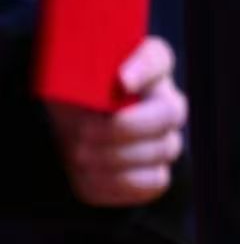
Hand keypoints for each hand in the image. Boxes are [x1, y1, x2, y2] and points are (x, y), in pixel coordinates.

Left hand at [46, 37, 185, 207]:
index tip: (121, 81)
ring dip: (111, 158)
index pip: (157, 59)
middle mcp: (168, 107)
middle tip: (83, 133)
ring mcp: (166, 143)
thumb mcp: (74, 75)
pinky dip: (116, 182)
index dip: (144, 70)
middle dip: (119, 129)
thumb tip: (122, 82)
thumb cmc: (75, 98)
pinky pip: (149, 184)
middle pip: (165, 117)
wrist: (68, 130)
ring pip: (158, 154)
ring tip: (79, 154)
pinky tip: (91, 172)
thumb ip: (92, 67)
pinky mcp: (155, 176)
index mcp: (150, 70)